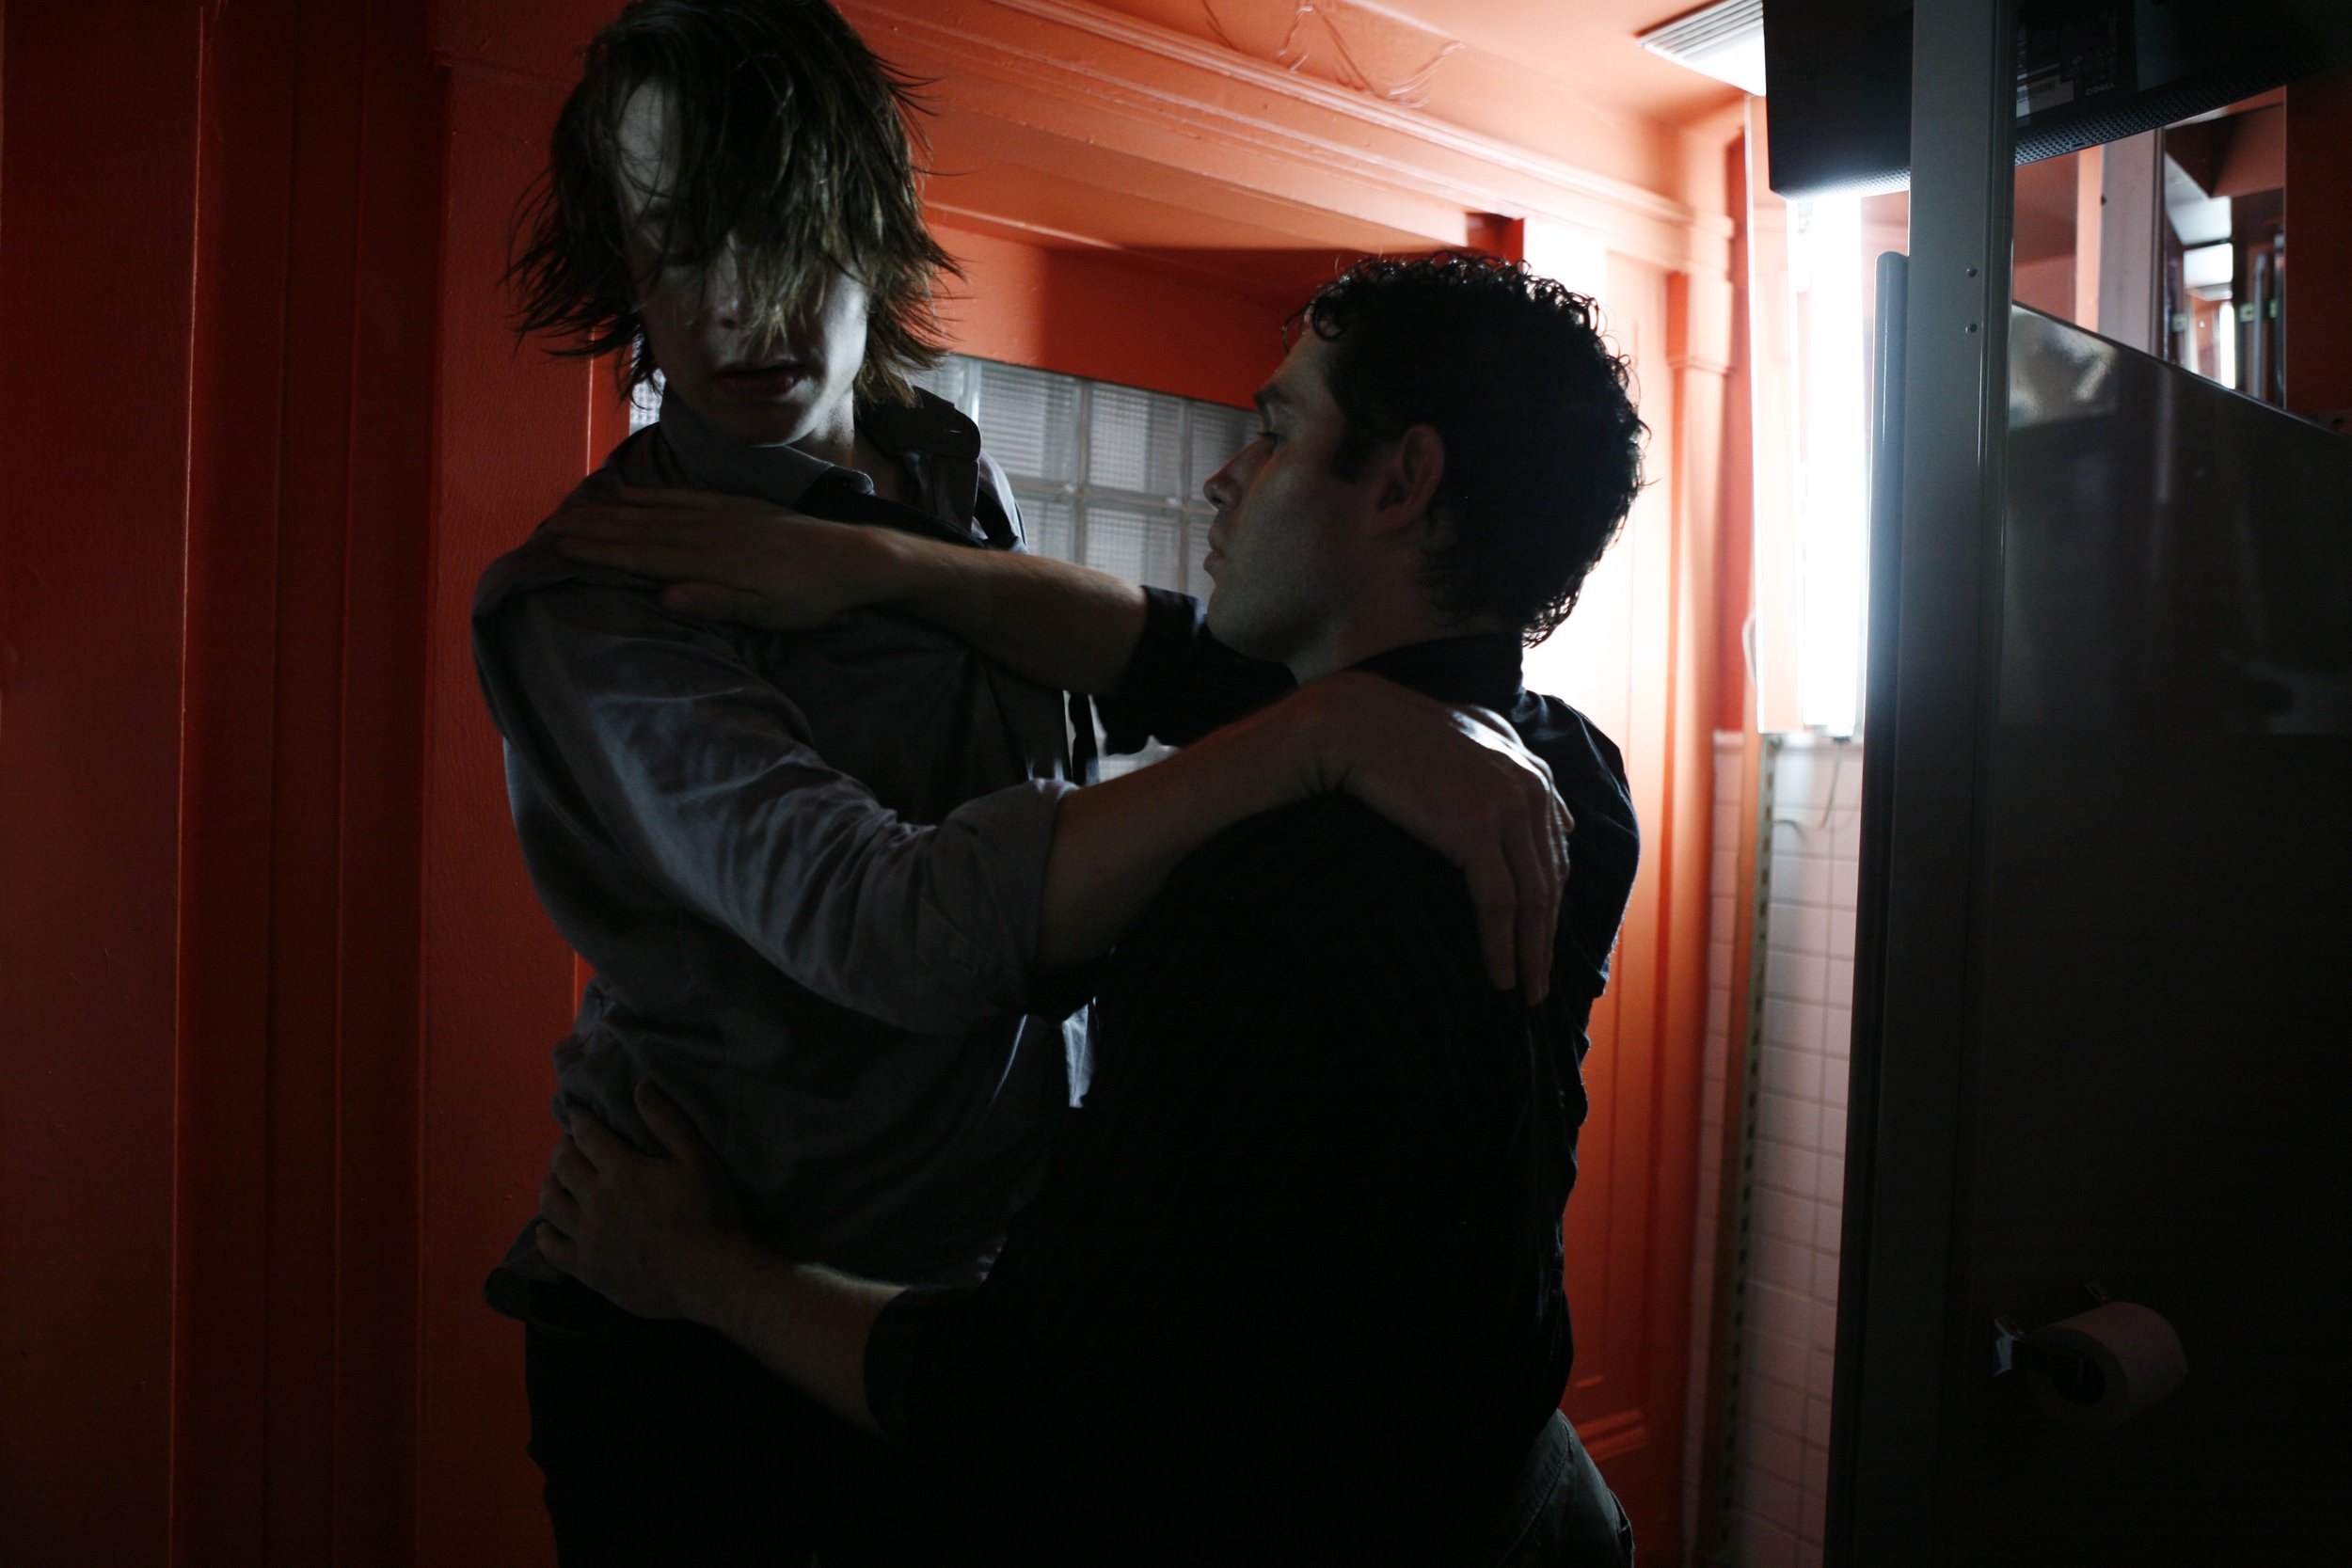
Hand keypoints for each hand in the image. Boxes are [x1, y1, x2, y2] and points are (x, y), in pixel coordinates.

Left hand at [536, 1080, 751, 1319]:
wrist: (706, 1275)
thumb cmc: (708, 1213)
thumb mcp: (696, 1159)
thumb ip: (666, 1121)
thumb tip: (640, 1085)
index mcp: (621, 1170)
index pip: (587, 1136)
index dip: (580, 1122)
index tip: (578, 1116)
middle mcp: (595, 1199)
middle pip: (563, 1166)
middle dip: (562, 1148)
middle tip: (568, 1145)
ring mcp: (587, 1236)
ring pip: (551, 1204)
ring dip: (549, 1186)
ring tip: (555, 1181)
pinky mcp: (586, 1268)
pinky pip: (552, 1249)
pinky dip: (545, 1234)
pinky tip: (546, 1228)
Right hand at [548, 486, 898, 629]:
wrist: (853, 556)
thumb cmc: (811, 596)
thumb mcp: (769, 612)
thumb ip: (716, 601)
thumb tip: (664, 596)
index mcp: (713, 562)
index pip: (644, 557)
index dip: (600, 553)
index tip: (561, 548)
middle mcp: (711, 532)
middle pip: (640, 530)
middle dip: (593, 529)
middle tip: (549, 527)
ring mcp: (723, 515)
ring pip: (655, 512)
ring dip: (612, 511)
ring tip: (576, 510)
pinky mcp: (737, 506)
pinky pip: (684, 498)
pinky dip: (652, 496)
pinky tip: (632, 495)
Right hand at [1294, 672, 1571, 1003]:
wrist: (1353, 724)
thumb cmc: (1396, 734)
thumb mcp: (1468, 738)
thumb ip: (1511, 765)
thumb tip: (1556, 814)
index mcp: (1531, 769)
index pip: (1555, 850)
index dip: (1552, 901)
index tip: (1542, 938)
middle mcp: (1530, 787)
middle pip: (1551, 880)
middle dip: (1548, 937)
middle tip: (1541, 982)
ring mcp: (1508, 808)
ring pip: (1533, 899)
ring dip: (1531, 953)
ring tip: (1525, 991)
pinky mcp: (1477, 831)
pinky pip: (1500, 904)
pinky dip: (1501, 946)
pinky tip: (1499, 977)